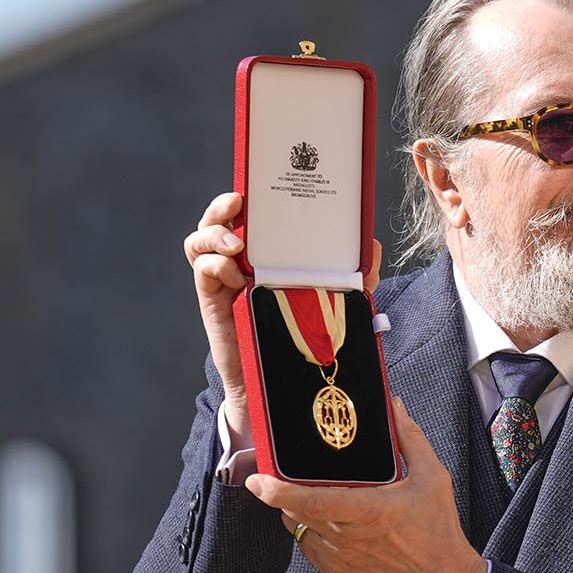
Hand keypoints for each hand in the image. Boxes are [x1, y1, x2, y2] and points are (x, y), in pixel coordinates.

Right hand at [183, 192, 383, 435]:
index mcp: (267, 254)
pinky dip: (214, 265)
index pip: (249, 217)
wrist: (282, 380)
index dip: (244, 200)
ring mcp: (224, 280)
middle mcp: (240, 261)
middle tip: (237, 204)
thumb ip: (356, 276)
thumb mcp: (337, 300)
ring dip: (213, 234)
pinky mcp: (214, 300)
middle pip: (216, 221)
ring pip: (199, 242)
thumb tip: (373, 245)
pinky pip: (202, 272)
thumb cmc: (307, 334)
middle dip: (220, 207)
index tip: (253, 191)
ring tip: (235, 244)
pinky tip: (235, 276)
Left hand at [244, 397, 484, 572]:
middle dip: (282, 494)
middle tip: (277, 476)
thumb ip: (410, 439)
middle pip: (296, 513)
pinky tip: (326, 522)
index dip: (278, 490)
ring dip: (296, 512)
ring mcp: (341, 560)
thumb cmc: (439, 531)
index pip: (311, 501)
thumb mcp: (433, 478)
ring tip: (308, 497)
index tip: (257, 479)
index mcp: (369, 511)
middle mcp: (348, 538)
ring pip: (300, 530)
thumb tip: (394, 407)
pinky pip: (311, 550)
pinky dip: (310, 532)